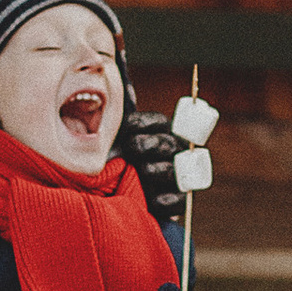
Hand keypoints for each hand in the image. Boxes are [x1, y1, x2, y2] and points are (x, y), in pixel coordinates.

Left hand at [117, 107, 185, 231]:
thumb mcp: (114, 141)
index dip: (145, 122)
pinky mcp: (176, 201)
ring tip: (144, 171)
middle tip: (133, 147)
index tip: (127, 126)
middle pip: (167, 143)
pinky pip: (177, 200)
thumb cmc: (115, 164)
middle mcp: (170, 153)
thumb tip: (124, 89)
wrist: (115, 200)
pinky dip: (165, 199)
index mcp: (157, 133)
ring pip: (172, 170)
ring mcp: (175, 177)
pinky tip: (153, 199)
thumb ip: (118, 120)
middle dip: (151, 144)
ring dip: (157, 169)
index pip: (158, 122)